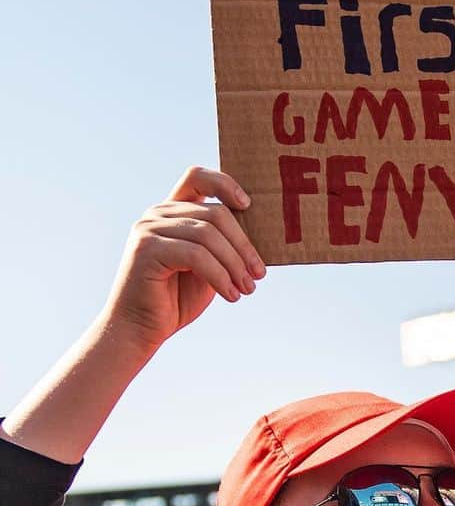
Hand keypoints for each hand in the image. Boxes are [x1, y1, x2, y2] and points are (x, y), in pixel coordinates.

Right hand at [102, 167, 264, 350]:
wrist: (142, 328)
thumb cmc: (177, 298)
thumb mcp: (209, 267)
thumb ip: (223, 246)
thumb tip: (262, 235)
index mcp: (173, 212)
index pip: (197, 177)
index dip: (225, 184)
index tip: (248, 205)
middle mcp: (158, 214)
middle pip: (215, 213)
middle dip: (244, 246)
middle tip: (258, 275)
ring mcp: (149, 229)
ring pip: (209, 234)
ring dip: (235, 264)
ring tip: (246, 289)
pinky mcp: (147, 249)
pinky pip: (196, 255)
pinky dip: (220, 276)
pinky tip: (230, 295)